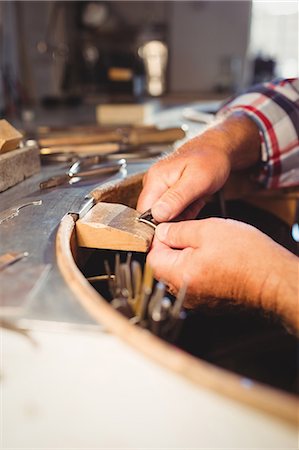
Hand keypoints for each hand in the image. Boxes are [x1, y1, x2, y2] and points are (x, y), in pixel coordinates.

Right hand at [137, 114, 260, 221]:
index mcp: (156, 179)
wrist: (219, 148)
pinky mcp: (167, 191)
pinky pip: (172, 210)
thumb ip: (176, 199)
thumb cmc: (211, 159)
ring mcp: (160, 187)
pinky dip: (184, 211)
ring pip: (164, 215)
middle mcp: (154, 183)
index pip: (144, 213)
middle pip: (153, 216)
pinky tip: (194, 202)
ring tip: (195, 203)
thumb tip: (157, 215)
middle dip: (172, 222)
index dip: (157, 227)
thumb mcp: (196, 181)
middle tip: (192, 211)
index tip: (175, 229)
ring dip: (180, 216)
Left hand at [147, 219, 298, 330]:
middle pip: (164, 268)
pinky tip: (215, 261)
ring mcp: (197, 301)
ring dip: (186, 259)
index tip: (170, 229)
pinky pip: (194, 284)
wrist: (274, 279)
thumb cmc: (247, 256)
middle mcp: (185, 293)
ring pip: (179, 275)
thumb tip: (162, 232)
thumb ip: (178, 231)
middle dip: (173, 249)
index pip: (152, 256)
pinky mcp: (209, 303)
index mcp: (180, 274)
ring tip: (207, 247)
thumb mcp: (207, 230)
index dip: (159, 239)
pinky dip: (198, 271)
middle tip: (192, 236)